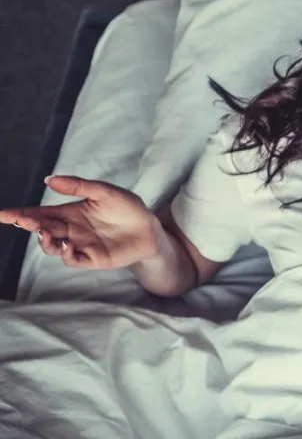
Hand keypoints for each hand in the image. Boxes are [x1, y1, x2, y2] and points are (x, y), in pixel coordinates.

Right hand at [0, 175, 159, 268]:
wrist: (150, 229)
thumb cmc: (128, 208)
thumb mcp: (104, 192)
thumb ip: (79, 186)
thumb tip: (48, 180)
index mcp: (70, 212)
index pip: (40, 213)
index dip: (20, 214)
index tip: (3, 213)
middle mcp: (70, 230)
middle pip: (42, 228)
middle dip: (28, 224)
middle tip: (20, 220)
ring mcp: (80, 245)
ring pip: (53, 246)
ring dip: (45, 241)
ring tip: (44, 232)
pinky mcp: (92, 259)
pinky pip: (72, 259)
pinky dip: (67, 254)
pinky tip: (69, 244)